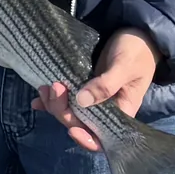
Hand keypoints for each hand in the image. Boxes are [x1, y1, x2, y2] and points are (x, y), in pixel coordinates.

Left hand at [36, 29, 161, 149]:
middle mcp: (106, 110)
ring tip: (45, 87)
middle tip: (55, 87)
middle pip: (79, 123)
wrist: (137, 34)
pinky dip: (49, 101)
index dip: (86, 139)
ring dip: (54, 104)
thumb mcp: (125, 66)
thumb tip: (82, 102)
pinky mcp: (83, 88)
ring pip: (69, 112)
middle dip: (63, 111)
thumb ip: (106, 85)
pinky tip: (37, 99)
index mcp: (121, 111)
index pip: (103, 138)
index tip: (71, 128)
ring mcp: (93, 99)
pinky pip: (65, 100)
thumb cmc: (137, 51)